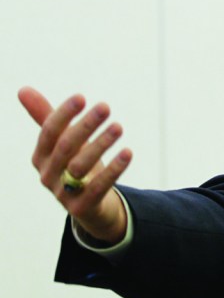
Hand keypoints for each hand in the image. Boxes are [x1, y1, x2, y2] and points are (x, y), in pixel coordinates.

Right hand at [18, 86, 131, 244]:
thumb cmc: (74, 165)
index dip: (63, 114)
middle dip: (85, 125)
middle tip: (105, 107)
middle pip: (65, 147)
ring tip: (118, 126)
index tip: (81, 97)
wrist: (89, 206)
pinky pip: (98, 187)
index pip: (48, 132)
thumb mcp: (62, 142)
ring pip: (81, 166)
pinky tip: (128, 152)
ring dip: (101, 144)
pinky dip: (113, 169)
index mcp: (41, 156)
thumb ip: (46, 117)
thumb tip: (22, 89)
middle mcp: (48, 174)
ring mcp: (63, 193)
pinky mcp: (81, 207)